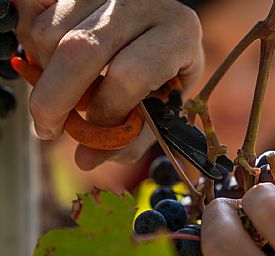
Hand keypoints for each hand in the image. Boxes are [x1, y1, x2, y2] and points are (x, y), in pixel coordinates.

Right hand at [14, 0, 203, 169]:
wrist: (163, 26)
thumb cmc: (168, 69)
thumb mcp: (166, 103)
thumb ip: (134, 135)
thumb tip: (86, 160)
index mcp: (178, 34)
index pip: (130, 75)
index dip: (106, 111)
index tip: (95, 132)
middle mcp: (144, 3)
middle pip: (80, 51)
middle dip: (55, 101)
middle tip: (49, 129)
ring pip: (50, 34)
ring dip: (46, 73)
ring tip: (67, 89)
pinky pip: (35, 13)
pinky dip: (35, 45)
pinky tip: (57, 61)